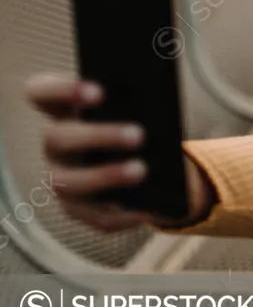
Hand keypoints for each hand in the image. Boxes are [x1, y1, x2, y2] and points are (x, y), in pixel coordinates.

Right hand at [24, 74, 212, 232]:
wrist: (150, 163)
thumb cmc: (140, 125)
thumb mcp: (138, 111)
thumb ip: (139, 105)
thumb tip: (157, 109)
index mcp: (64, 110)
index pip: (41, 93)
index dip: (62, 90)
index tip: (98, 91)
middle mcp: (56, 145)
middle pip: (59, 138)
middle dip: (98, 136)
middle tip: (138, 135)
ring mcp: (62, 179)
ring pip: (70, 181)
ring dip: (106, 176)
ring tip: (142, 170)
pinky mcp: (79, 210)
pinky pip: (97, 217)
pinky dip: (123, 215)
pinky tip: (148, 210)